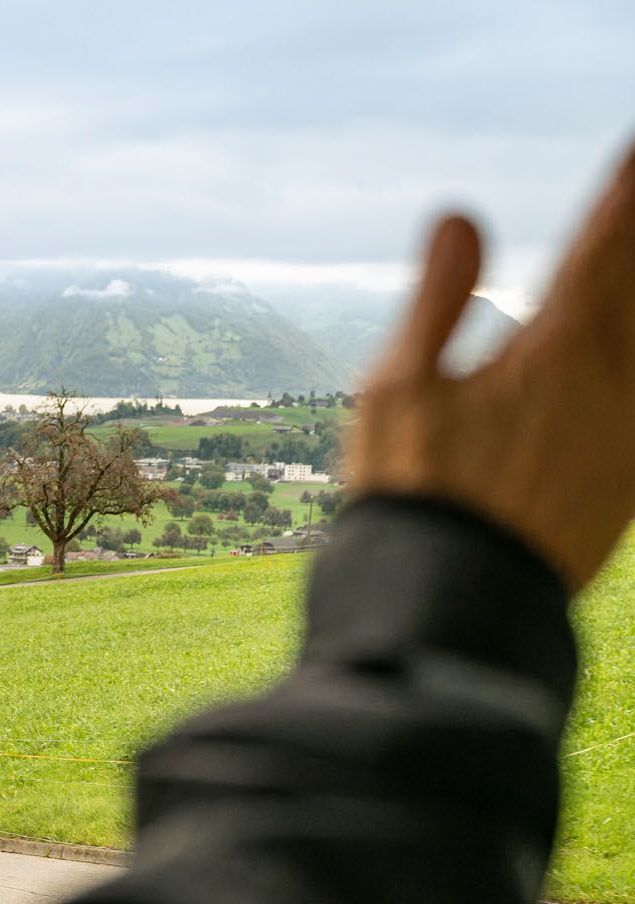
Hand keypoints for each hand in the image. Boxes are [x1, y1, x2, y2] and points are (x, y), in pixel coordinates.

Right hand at [348, 144, 634, 589]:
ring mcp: (634, 429)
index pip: (605, 242)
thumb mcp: (400, 387)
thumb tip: (461, 215)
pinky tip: (630, 354)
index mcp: (557, 345)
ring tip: (632, 278)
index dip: (624, 193)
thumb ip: (439, 298)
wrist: (453, 602)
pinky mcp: (632, 476)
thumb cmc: (412, 493)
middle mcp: (615, 379)